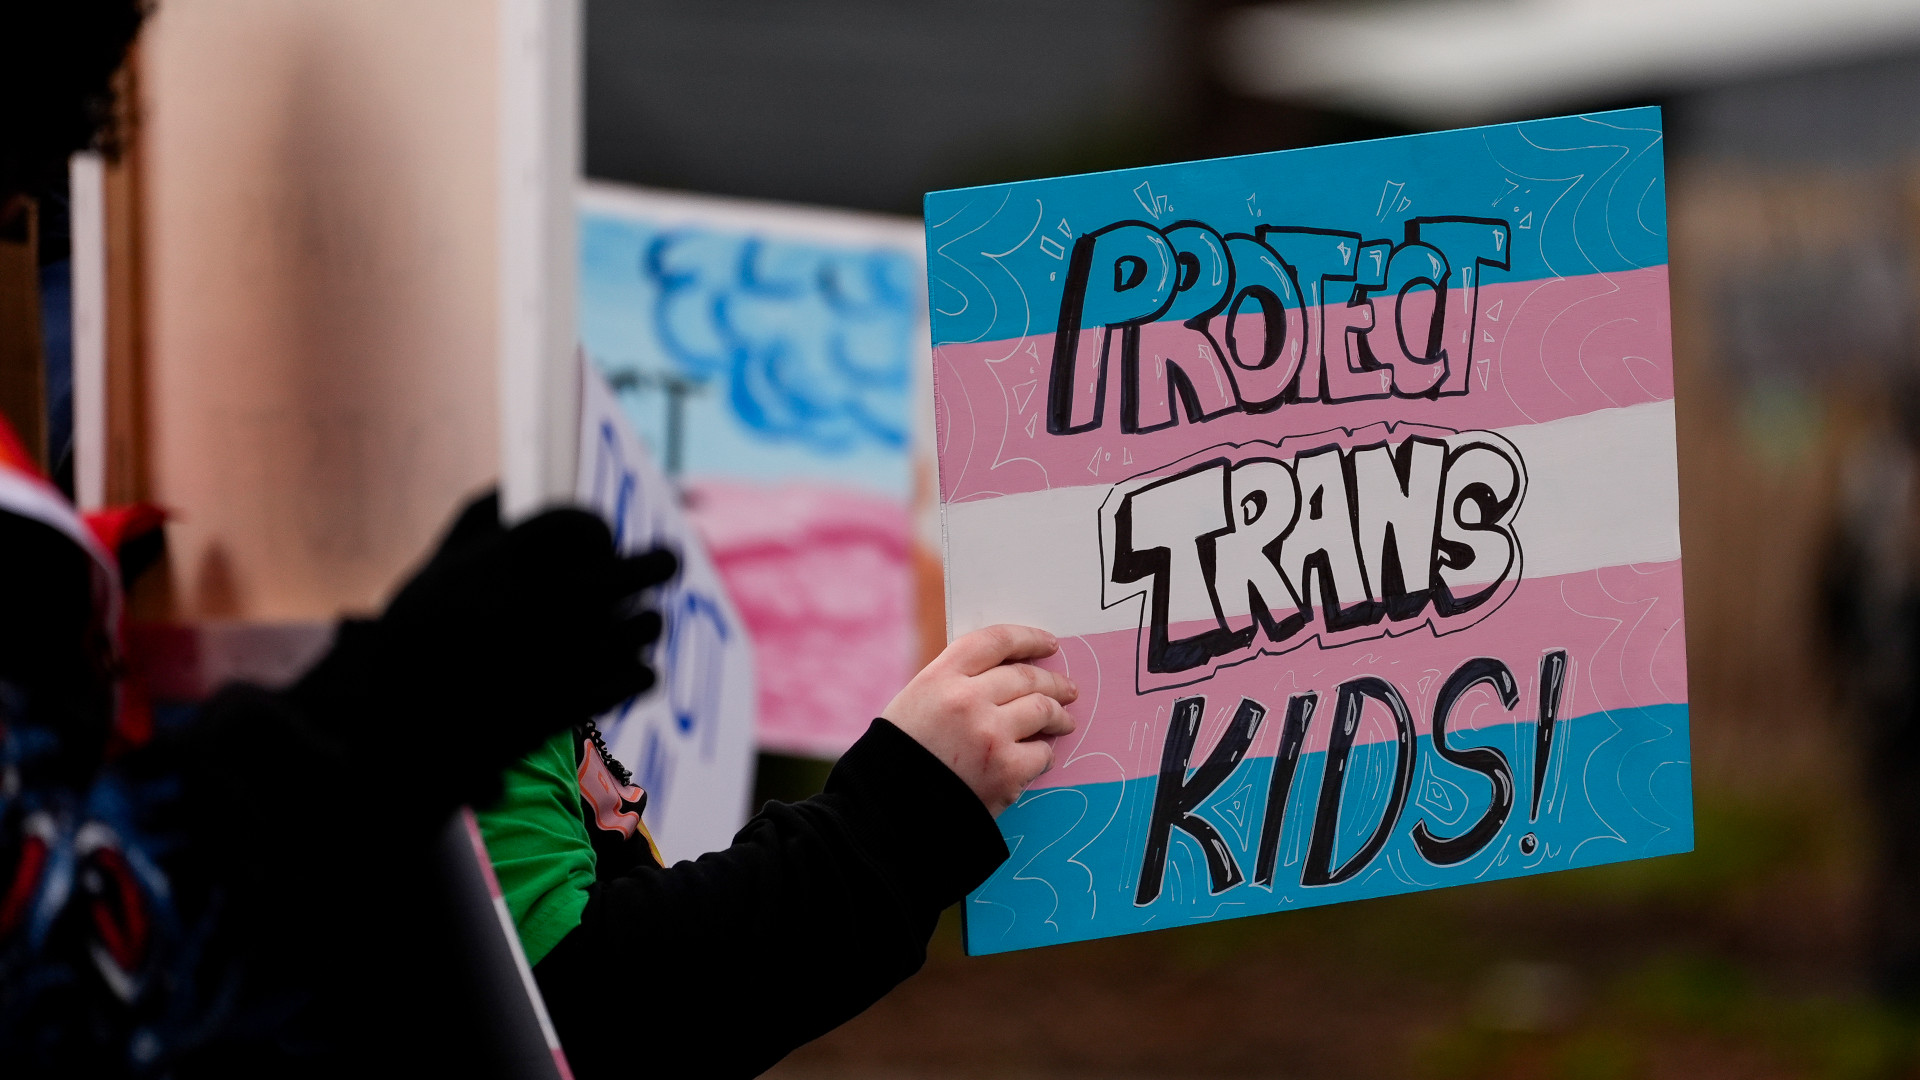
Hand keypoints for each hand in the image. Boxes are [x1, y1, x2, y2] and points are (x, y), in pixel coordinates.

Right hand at [293, 492, 677, 798]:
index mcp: (504, 561)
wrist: (399, 735)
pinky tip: (622, 671)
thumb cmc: (417, 645)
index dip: (599, 531)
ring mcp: (564, 654)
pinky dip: (634, 673)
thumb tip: (517, 483)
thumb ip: (479, 520)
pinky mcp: (578, 705)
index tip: (603, 540)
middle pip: (641, 568)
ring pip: (644, 623)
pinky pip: (638, 676)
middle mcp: (541, 600)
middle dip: (655, 564)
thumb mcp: (436, 571)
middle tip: (666, 563)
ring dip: (643, 623)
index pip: (585, 524)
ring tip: (638, 623)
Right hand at [881, 624, 1077, 815]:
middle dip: (1053, 682)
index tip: (1049, 644)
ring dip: (1059, 715)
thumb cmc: (902, 757)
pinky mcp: (1006, 770)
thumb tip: (1008, 676)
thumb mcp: (917, 703)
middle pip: (1026, 676)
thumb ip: (956, 684)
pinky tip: (1041, 757)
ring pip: (1042, 709)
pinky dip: (1044, 755)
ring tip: (1064, 721)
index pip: (996, 641)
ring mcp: (990, 734)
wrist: (890, 812)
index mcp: (940, 677)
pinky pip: (1042, 752)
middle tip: (1067, 689)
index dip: (1029, 639)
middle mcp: (967, 699)